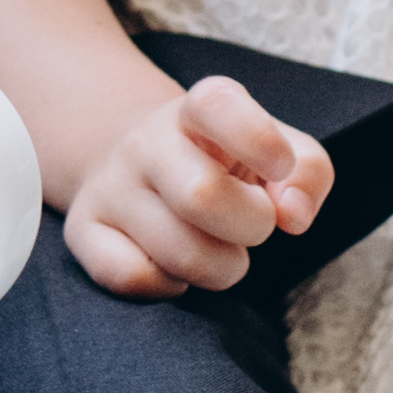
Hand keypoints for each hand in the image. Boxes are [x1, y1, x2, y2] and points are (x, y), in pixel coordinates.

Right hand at [66, 72, 332, 298]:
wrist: (137, 159)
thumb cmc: (224, 161)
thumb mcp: (277, 148)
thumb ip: (308, 171)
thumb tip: (292, 215)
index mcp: (197, 110)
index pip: (219, 106)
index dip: (263, 144)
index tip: (278, 169)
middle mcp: (146, 141)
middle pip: (202, 196)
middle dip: (252, 227)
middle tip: (254, 224)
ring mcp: (111, 186)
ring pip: (178, 254)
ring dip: (222, 268)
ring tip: (220, 250)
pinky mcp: (83, 228)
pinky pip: (130, 277)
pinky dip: (168, 286)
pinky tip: (176, 268)